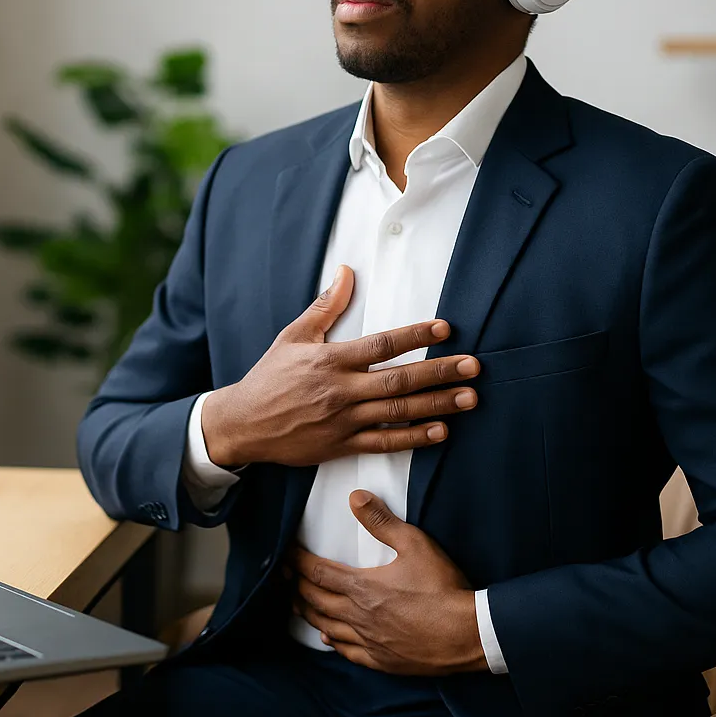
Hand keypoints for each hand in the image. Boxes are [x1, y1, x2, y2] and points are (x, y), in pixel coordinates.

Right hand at [201, 266, 480, 467]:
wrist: (243, 424)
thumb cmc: (269, 377)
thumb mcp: (293, 336)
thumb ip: (325, 306)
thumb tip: (347, 271)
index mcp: (331, 360)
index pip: (381, 345)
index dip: (415, 335)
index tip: (444, 328)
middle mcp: (340, 390)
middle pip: (398, 380)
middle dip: (439, 372)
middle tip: (472, 366)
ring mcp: (343, 421)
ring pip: (397, 413)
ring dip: (436, 405)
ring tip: (468, 398)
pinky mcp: (341, 445)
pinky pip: (384, 443)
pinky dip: (413, 438)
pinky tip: (440, 432)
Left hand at [290, 490, 488, 675]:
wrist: (467, 634)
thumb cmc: (443, 588)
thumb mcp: (416, 544)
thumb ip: (382, 522)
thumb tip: (355, 498)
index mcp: (363, 587)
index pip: (317, 572)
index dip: (297, 561)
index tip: (285, 553)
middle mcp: (358, 616)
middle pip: (315, 599)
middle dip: (296, 584)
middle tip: (284, 574)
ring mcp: (369, 641)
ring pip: (326, 627)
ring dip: (308, 612)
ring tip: (297, 601)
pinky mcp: (382, 660)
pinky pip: (348, 652)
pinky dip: (332, 641)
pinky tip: (328, 637)